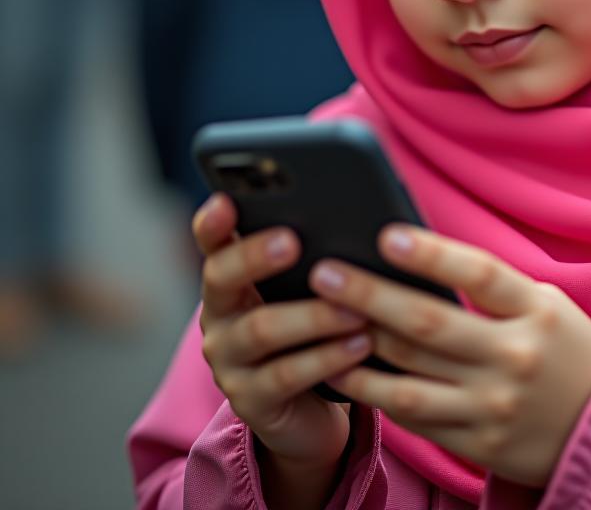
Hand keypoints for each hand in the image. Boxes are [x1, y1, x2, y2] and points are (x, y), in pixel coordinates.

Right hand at [193, 194, 369, 481]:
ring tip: (356, 308)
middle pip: (222, 277)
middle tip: (293, 241)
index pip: (212, 242)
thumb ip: (317, 256)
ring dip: (313, 316)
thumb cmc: (317, 328)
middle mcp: (218, 315)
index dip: (213, 222)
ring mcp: (228, 360)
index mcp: (230, 278)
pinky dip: (327, 357)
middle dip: (256, 255)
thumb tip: (361, 216)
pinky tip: (361, 344)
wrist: (311, 409)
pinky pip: (287, 375)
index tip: (226, 199)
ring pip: (262, 328)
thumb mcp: (310, 290)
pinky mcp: (250, 401)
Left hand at [309, 226, 590, 487]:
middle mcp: (515, 357)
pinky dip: (376, 391)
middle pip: (430, 324)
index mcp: (537, 311)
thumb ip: (490, 287)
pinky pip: (414, 416)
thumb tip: (415, 257)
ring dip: (358, 348)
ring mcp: (494, 405)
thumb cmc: (560, 347)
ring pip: (410, 376)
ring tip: (319, 321)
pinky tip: (345, 368)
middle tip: (325, 273)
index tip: (384, 234)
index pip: (479, 274)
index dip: (431, 254)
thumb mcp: (541, 304)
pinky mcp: (478, 442)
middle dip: (370, 296)